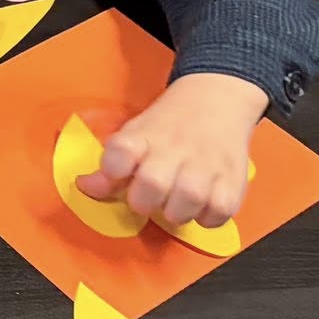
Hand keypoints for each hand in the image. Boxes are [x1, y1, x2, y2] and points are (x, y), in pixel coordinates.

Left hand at [75, 72, 263, 225]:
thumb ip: (111, 164)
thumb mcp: (135, 136)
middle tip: (145, 200)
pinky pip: (220, 211)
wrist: (217, 100)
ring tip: (173, 206)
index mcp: (143, 135)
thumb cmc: (167, 127)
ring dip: (176, 212)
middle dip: (143, 201)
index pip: (121, 150)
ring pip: (189, 200)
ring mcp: (207, 163)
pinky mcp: (234, 179)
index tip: (115, 172)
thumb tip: (84, 187)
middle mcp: (175, 148)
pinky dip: (208, 218)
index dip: (112, 167)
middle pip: (153, 182)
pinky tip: (200, 208)